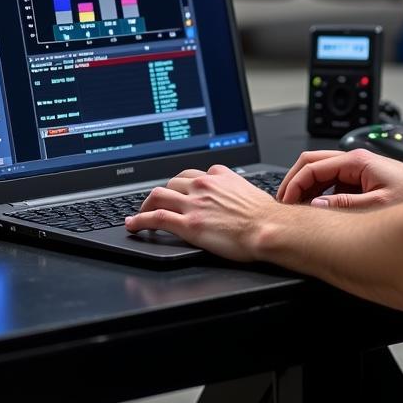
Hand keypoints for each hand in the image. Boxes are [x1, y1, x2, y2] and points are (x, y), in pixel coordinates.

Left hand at [123, 165, 279, 260]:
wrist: (268, 227)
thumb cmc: (265, 215)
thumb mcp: (249, 191)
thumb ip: (233, 189)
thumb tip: (232, 196)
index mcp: (219, 176)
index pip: (192, 174)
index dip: (182, 184)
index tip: (178, 191)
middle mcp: (203, 185)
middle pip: (172, 182)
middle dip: (163, 193)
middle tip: (157, 205)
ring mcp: (194, 204)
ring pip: (158, 195)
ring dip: (145, 204)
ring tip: (140, 214)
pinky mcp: (188, 224)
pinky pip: (156, 218)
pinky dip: (140, 221)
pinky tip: (134, 225)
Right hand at [277, 148, 402, 208]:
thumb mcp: (379, 204)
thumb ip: (346, 206)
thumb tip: (317, 207)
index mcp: (356, 161)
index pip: (312, 166)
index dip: (294, 184)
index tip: (285, 202)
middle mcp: (354, 161)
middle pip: (312, 163)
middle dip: (294, 182)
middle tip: (285, 204)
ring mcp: (357, 169)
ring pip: (320, 172)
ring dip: (306, 189)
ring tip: (298, 211)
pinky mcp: (361, 179)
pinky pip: (332, 182)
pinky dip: (319, 194)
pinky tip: (318, 211)